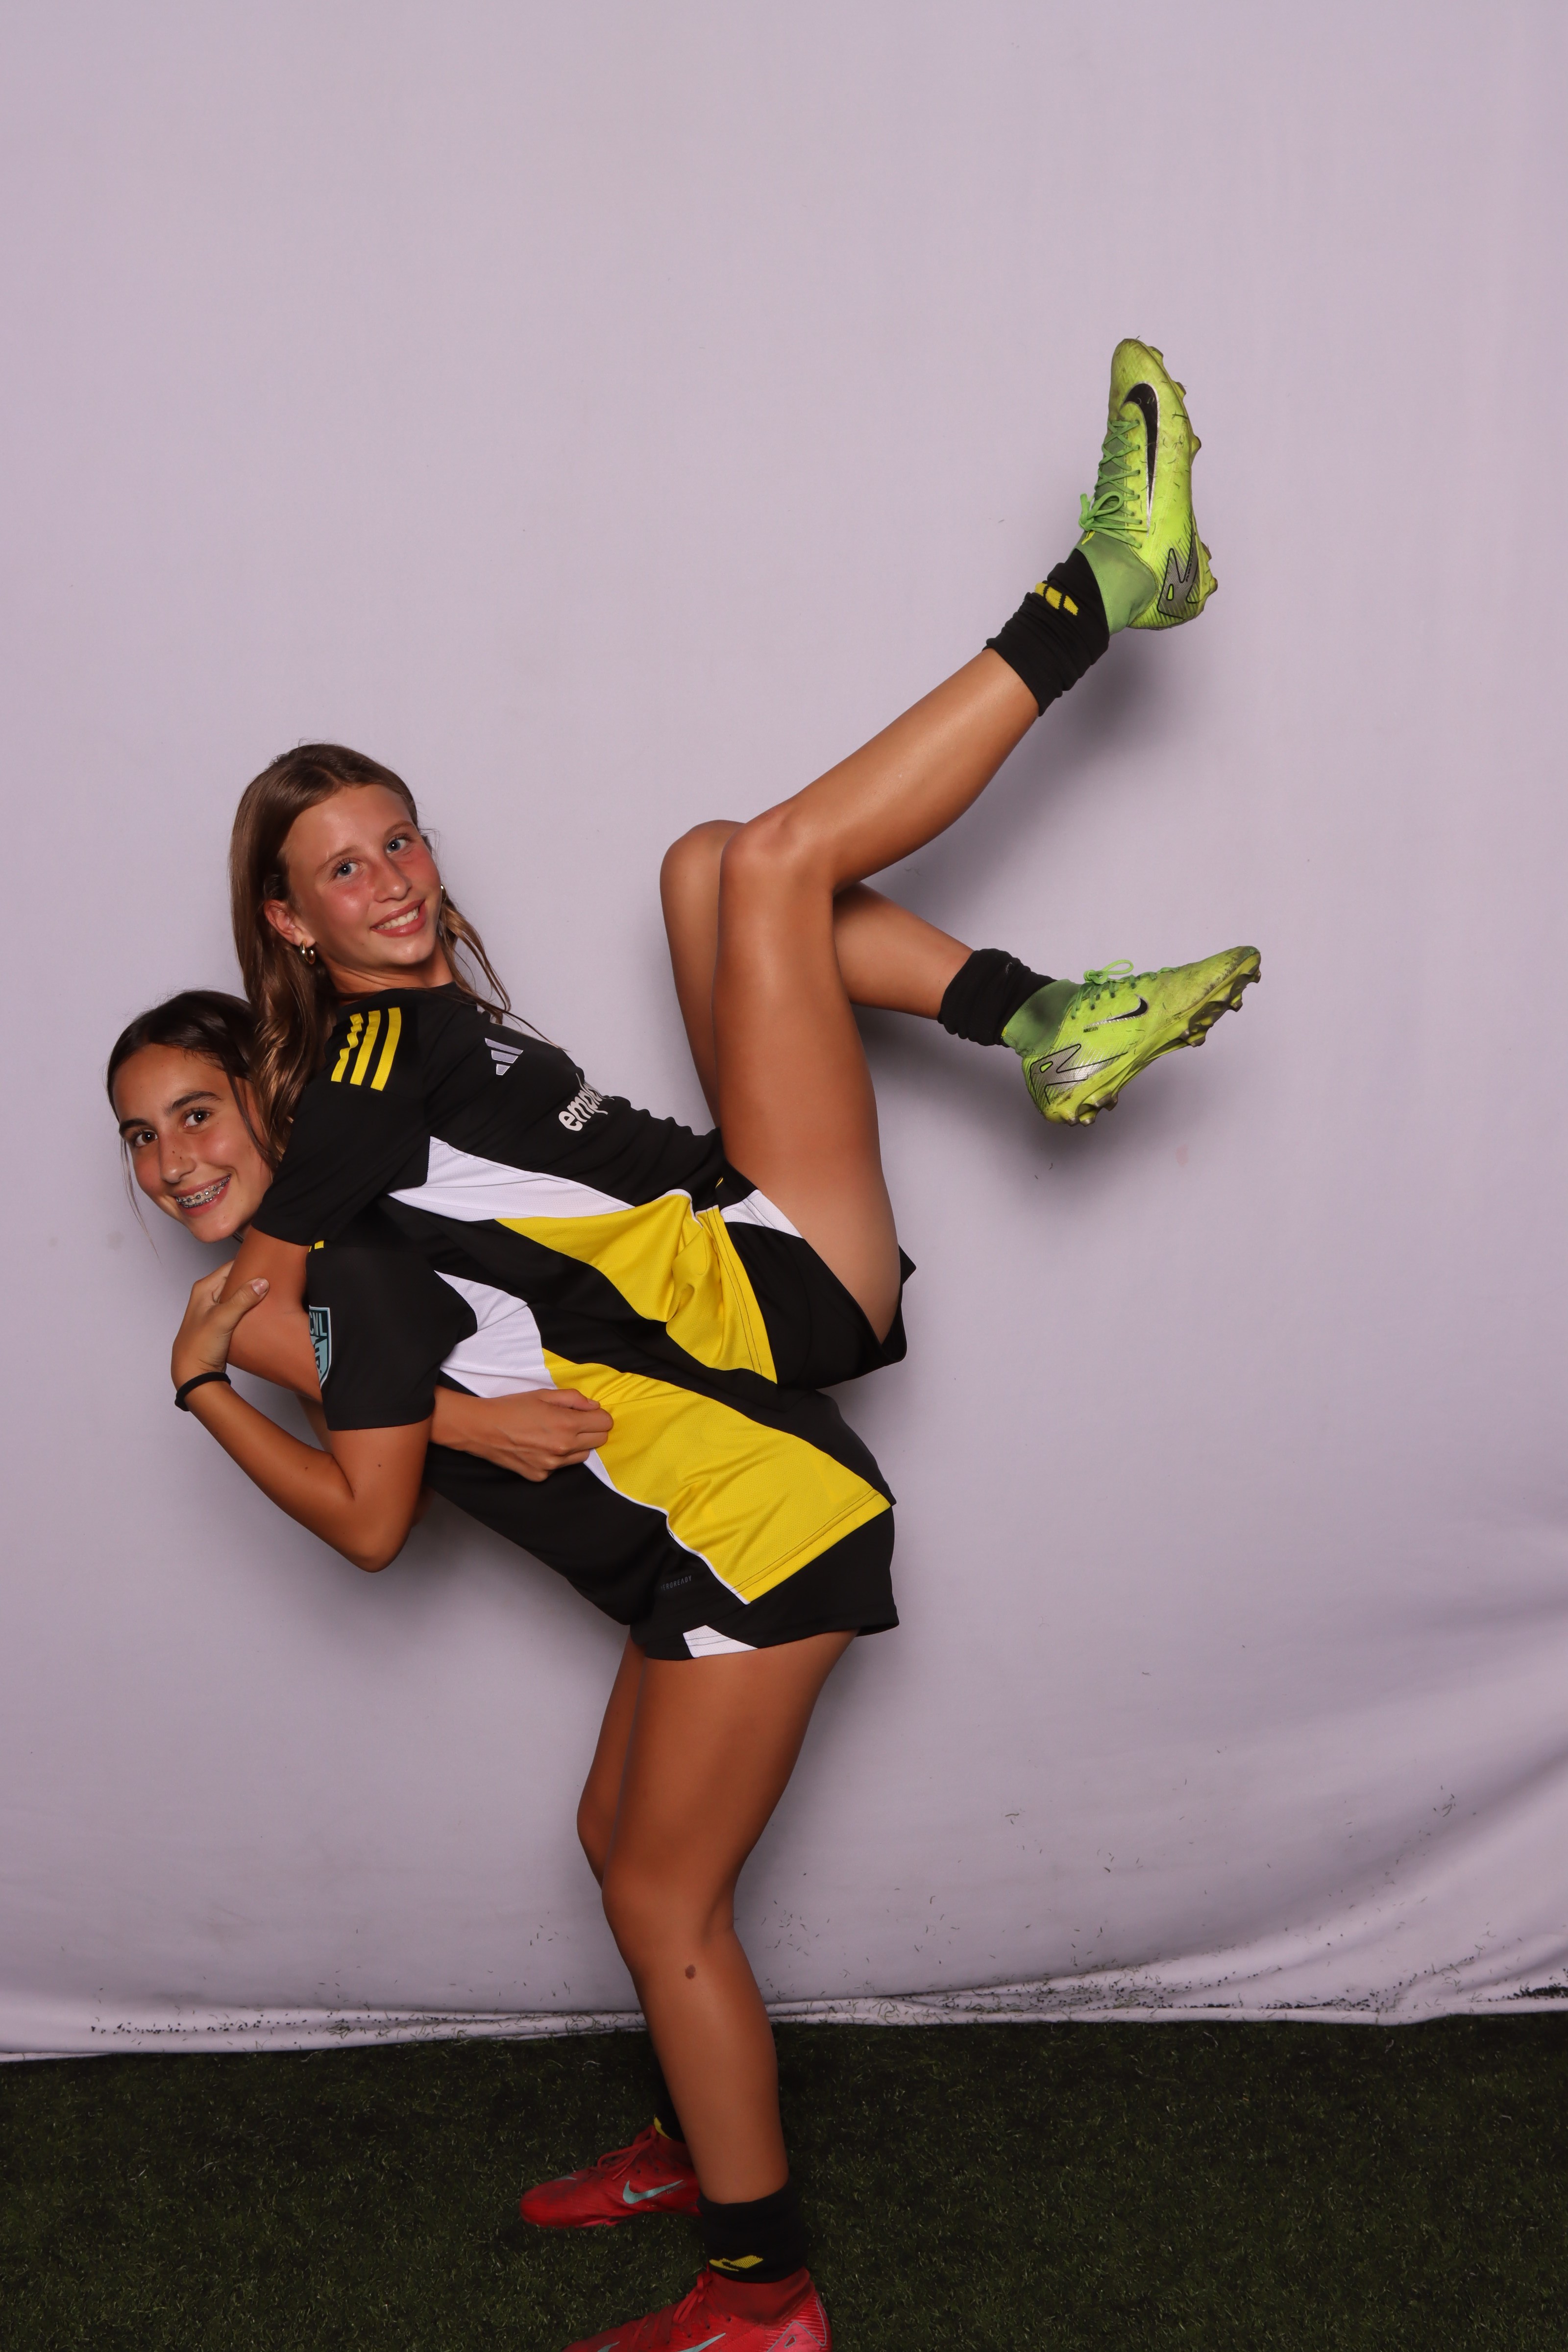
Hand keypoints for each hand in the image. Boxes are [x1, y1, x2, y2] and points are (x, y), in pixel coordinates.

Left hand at [172, 1262, 268, 1389]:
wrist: (193, 1374)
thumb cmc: (199, 1346)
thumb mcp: (222, 1319)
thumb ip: (242, 1299)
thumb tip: (262, 1282)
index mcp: (204, 1288)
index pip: (230, 1266)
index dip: (249, 1264)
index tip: (268, 1263)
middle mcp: (207, 1295)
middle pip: (235, 1279)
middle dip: (252, 1279)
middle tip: (274, 1278)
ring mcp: (214, 1309)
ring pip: (237, 1294)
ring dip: (251, 1295)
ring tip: (271, 1292)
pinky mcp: (221, 1322)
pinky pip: (238, 1308)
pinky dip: (248, 1307)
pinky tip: (260, 1310)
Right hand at [442, 1386, 612, 1480]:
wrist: (481, 1428)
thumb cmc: (511, 1407)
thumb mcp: (544, 1394)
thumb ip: (574, 1399)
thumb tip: (594, 1407)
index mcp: (567, 1425)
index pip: (605, 1423)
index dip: (599, 1415)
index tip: (588, 1413)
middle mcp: (563, 1448)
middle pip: (599, 1441)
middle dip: (591, 1429)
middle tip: (572, 1422)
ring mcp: (552, 1466)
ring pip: (582, 1456)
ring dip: (575, 1445)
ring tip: (553, 1434)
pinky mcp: (540, 1476)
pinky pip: (560, 1467)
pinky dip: (555, 1458)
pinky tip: (538, 1446)